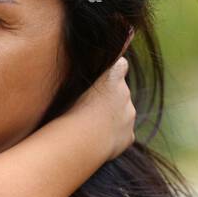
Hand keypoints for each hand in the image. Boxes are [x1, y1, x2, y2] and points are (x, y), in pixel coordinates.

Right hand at [67, 44, 136, 161]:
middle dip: (110, 97)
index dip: (113, 70)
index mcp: (113, 77)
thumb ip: (83, 73)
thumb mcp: (71, 83)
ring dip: (111, 116)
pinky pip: (122, 133)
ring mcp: (129, 116)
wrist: (81, 139)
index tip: (104, 76)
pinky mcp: (128, 135)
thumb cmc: (68, 108)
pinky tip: (97, 139)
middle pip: (121, 91)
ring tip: (90, 125)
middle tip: (89, 106)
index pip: (121, 65)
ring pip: (122, 113)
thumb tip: (79, 57)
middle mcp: (125, 94)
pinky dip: (113, 135)